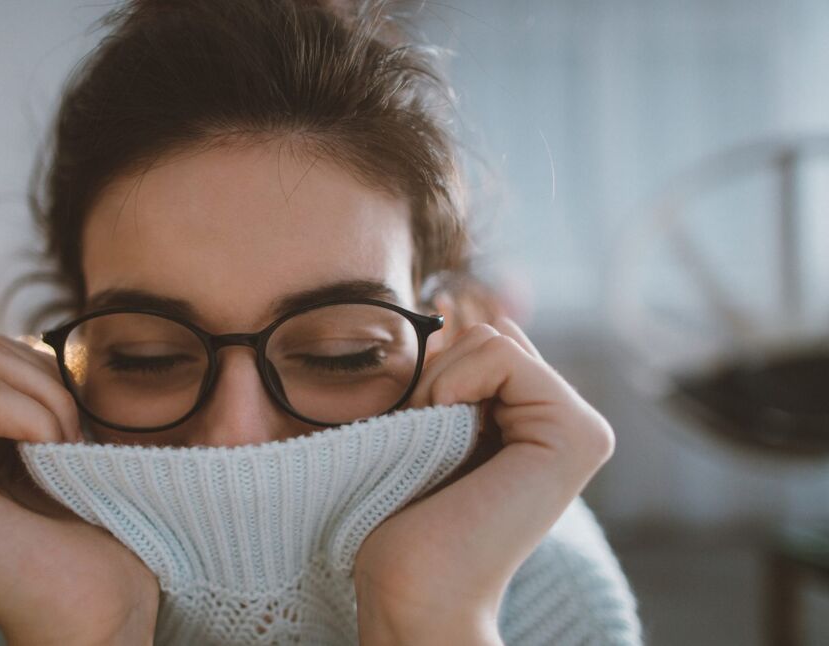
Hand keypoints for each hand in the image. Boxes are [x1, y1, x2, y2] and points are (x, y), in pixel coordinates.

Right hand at [0, 334, 159, 645]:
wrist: (104, 609)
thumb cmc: (106, 538)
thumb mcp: (80, 444)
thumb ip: (49, 392)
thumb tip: (50, 335)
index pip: (6, 352)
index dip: (59, 380)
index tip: (83, 439)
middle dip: (54, 386)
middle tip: (74, 449)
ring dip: (49, 404)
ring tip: (62, 462)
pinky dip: (32, 418)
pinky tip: (47, 463)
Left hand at [353, 317, 614, 644]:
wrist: (412, 588)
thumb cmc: (403, 517)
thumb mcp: (428, 424)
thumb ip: (457, 368)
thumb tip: (456, 298)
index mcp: (541, 423)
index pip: (487, 340)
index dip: (438, 369)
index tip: (419, 427)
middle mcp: (571, 423)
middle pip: (489, 332)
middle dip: (437, 374)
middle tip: (423, 440)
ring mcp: (582, 429)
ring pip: (491, 336)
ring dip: (438, 383)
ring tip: (434, 447)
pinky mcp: (578, 434)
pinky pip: (501, 352)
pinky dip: (453, 384)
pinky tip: (447, 434)